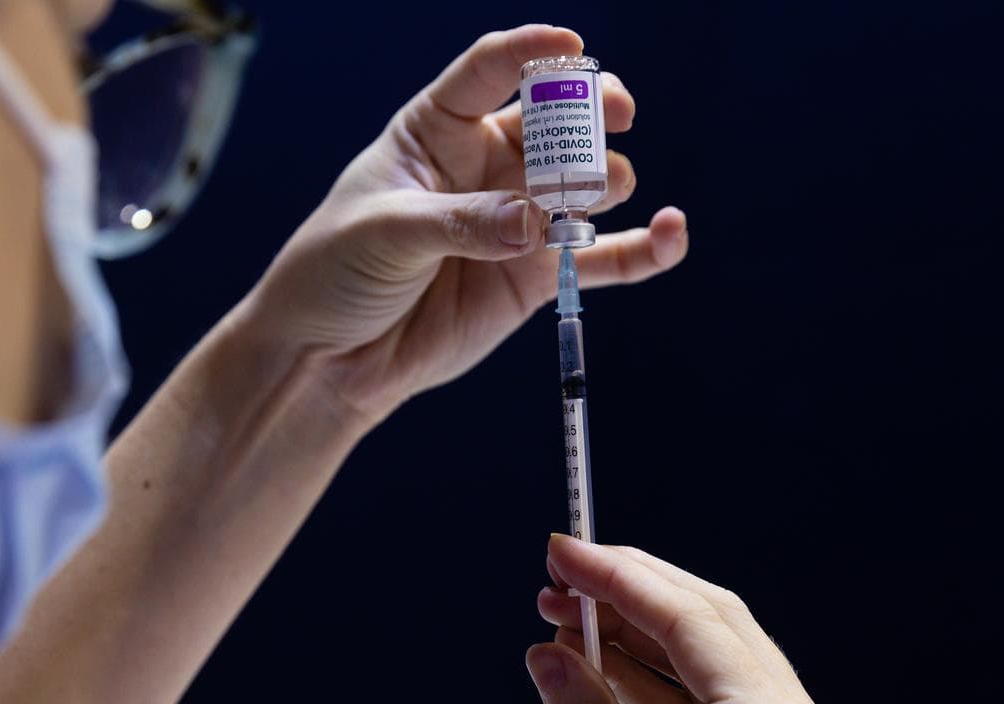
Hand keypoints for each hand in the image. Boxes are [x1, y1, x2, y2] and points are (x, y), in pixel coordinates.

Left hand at [247, 25, 687, 422]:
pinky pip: (603, 257)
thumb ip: (462, 221)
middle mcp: (487, 165)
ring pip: (586, 184)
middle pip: (555, 122)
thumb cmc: (335, 271)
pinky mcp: (537, 274)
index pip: (490, 71)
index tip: (573, 47)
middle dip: (590, 112)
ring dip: (606, 180)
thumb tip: (536, 222)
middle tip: (616, 115)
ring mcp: (519, 219)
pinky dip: (642, 248)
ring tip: (593, 196)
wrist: (332, 356)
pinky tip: (671, 232)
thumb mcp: (383, 233)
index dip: (533, 52)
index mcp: (436, 130)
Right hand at [527, 535, 827, 703]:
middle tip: (559, 575)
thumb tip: (547, 655)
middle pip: (707, 618)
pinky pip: (708, 695)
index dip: (614, 575)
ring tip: (567, 620)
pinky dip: (650, 674)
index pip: (687, 615)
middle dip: (624, 590)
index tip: (561, 550)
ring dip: (630, 633)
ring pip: (707, 656)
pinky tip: (600, 662)